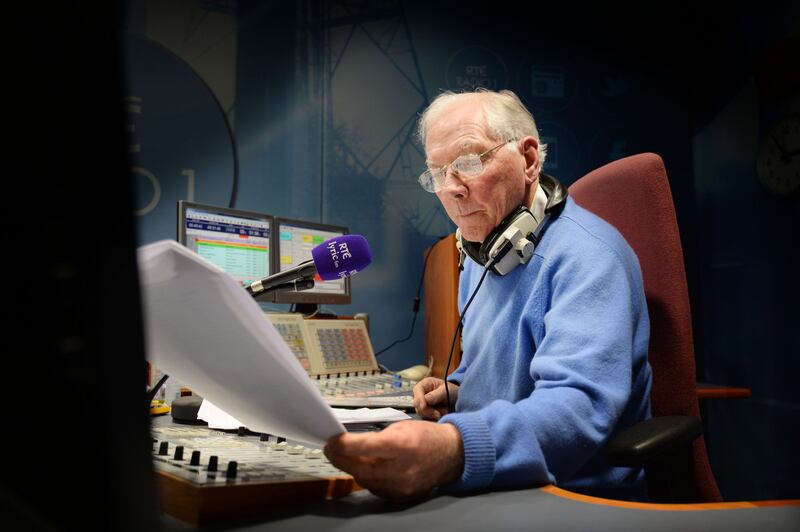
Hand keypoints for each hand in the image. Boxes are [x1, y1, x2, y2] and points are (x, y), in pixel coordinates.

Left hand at [324, 420, 463, 499]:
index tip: (331, 440)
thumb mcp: (401, 427)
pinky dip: (366, 477)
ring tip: (345, 456)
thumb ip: (376, 437)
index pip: (365, 446)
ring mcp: (401, 487)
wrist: (451, 456)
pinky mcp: (401, 497)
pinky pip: (375, 488)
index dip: (343, 444)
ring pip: (364, 480)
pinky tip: (364, 467)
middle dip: (340, 458)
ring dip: (351, 468)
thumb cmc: (425, 436)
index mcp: (402, 445)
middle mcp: (401, 469)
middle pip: (359, 468)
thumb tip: (350, 443)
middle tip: (330, 449)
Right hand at [413, 377, 458, 419]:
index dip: (419, 399)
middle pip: (417, 403)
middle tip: (439, 414)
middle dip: (428, 410)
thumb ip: (436, 395)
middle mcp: (420, 393)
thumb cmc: (451, 391)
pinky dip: (433, 417)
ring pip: (421, 412)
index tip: (424, 406)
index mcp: (425, 384)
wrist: (456, 398)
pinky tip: (441, 414)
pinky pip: (425, 416)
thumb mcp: (446, 390)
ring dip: (432, 414)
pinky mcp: (424, 411)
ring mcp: (421, 402)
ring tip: (444, 411)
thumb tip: (426, 400)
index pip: (417, 390)